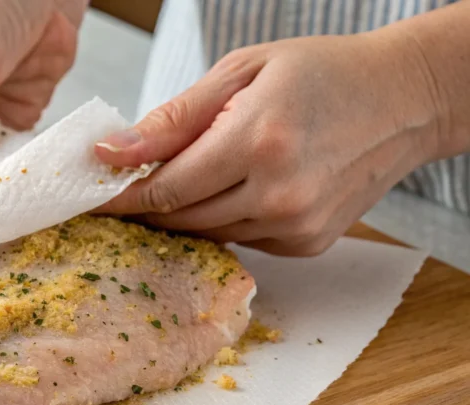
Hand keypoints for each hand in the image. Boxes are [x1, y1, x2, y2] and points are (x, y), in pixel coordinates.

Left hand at [93, 32, 445, 255]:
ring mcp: (296, 225)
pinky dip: (221, 220)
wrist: (403, 100)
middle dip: (145, 206)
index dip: (119, 197)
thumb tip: (112, 151)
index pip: (164, 190)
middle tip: (122, 188)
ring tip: (177, 182)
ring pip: (206, 234)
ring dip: (181, 214)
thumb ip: (174, 118)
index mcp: (257, 142)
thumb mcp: (242, 73)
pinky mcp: (307, 243)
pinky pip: (240, 239)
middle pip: (180, 219)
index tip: (89, 196)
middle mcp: (278, 194)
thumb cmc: (321, 73)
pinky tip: (230, 190)